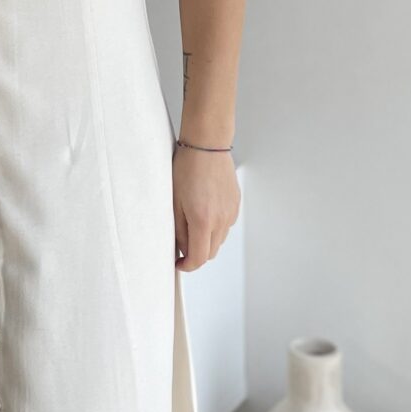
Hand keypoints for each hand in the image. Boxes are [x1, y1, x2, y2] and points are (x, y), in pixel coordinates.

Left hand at [172, 144, 238, 271]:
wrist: (207, 146)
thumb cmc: (187, 168)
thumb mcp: (175, 202)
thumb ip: (179, 230)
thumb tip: (182, 248)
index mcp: (204, 221)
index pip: (199, 258)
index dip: (187, 266)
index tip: (178, 264)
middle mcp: (222, 220)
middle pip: (210, 252)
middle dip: (195, 254)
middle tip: (181, 244)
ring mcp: (231, 212)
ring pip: (219, 239)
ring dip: (206, 240)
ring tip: (191, 222)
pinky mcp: (236, 204)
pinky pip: (225, 225)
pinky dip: (214, 227)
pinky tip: (204, 211)